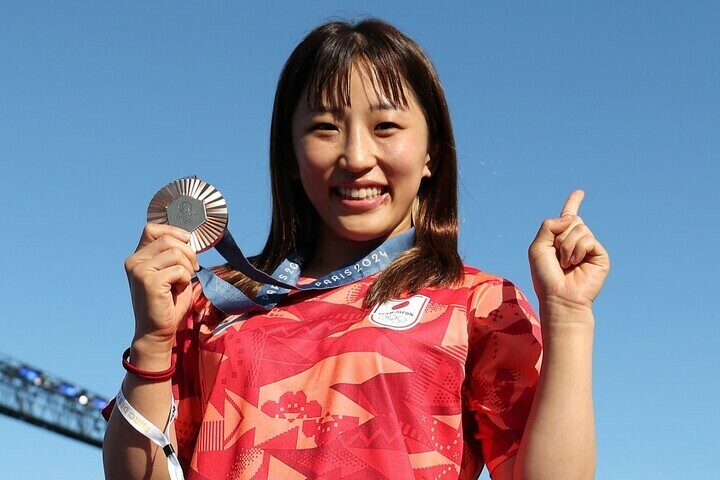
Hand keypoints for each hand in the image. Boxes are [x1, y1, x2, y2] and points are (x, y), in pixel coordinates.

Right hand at [124, 223, 199, 350]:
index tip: (186, 243)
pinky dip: (184, 279)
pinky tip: (176, 290)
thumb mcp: (171, 272)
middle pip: (169, 239)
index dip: (174, 232)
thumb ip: (173, 254)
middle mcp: (134, 260)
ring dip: (187, 267)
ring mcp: (139, 270)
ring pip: (176, 252)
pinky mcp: (148, 281)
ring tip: (182, 281)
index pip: (152, 229)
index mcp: (138, 256)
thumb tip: (188, 238)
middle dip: (188, 252)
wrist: (157, 331)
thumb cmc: (167, 302)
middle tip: (191, 269)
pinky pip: (179, 269)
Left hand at [528, 190, 609, 312]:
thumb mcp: (537, 247)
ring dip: (567, 246)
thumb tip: (572, 218)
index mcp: (560, 238)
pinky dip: (577, 250)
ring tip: (566, 263)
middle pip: (572, 219)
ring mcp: (589, 247)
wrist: (559, 296)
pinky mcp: (600, 254)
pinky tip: (575, 264)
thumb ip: (548, 226)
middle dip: (560, 236)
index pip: (568, 216)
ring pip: (579, 228)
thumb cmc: (546, 276)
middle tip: (558, 256)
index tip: (580, 192)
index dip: (573, 203)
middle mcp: (576, 240)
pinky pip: (587, 239)